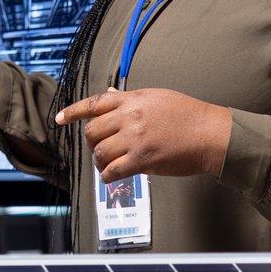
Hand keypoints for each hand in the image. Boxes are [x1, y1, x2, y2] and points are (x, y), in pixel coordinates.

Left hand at [54, 87, 231, 182]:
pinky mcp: (142, 159)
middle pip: (92, 131)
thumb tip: (110, 94)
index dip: (72, 111)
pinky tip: (111, 177)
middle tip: (100, 149)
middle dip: (91, 142)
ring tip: (108, 165)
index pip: (94, 103)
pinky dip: (107, 176)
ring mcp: (135, 138)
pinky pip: (112, 171)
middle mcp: (130, 117)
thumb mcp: (157, 98)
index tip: (59, 119)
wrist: (211, 134)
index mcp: (133, 100)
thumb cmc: (189, 116)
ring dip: (99, 162)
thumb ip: (130, 99)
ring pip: (99, 152)